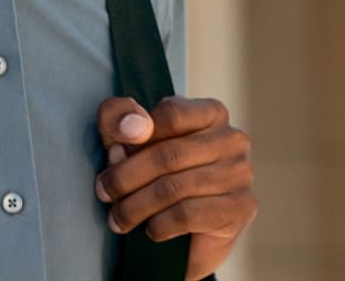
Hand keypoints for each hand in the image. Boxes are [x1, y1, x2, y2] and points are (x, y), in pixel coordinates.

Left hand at [94, 95, 255, 280]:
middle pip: (169, 154)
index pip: (170, 114)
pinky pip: (188, 214)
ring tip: (117, 217)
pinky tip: (150, 229)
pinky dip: (160, 224)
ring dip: (136, 206)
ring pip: (175, 187)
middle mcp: (232, 139)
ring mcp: (240, 174)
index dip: (135, 135)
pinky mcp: (240, 208)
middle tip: (104, 192)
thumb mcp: (127, 134)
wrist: (186, 232)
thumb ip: (120, 117)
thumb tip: (134, 128)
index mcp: (210, 112)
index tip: (111, 155)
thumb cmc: (154, 170)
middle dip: (127, 176)